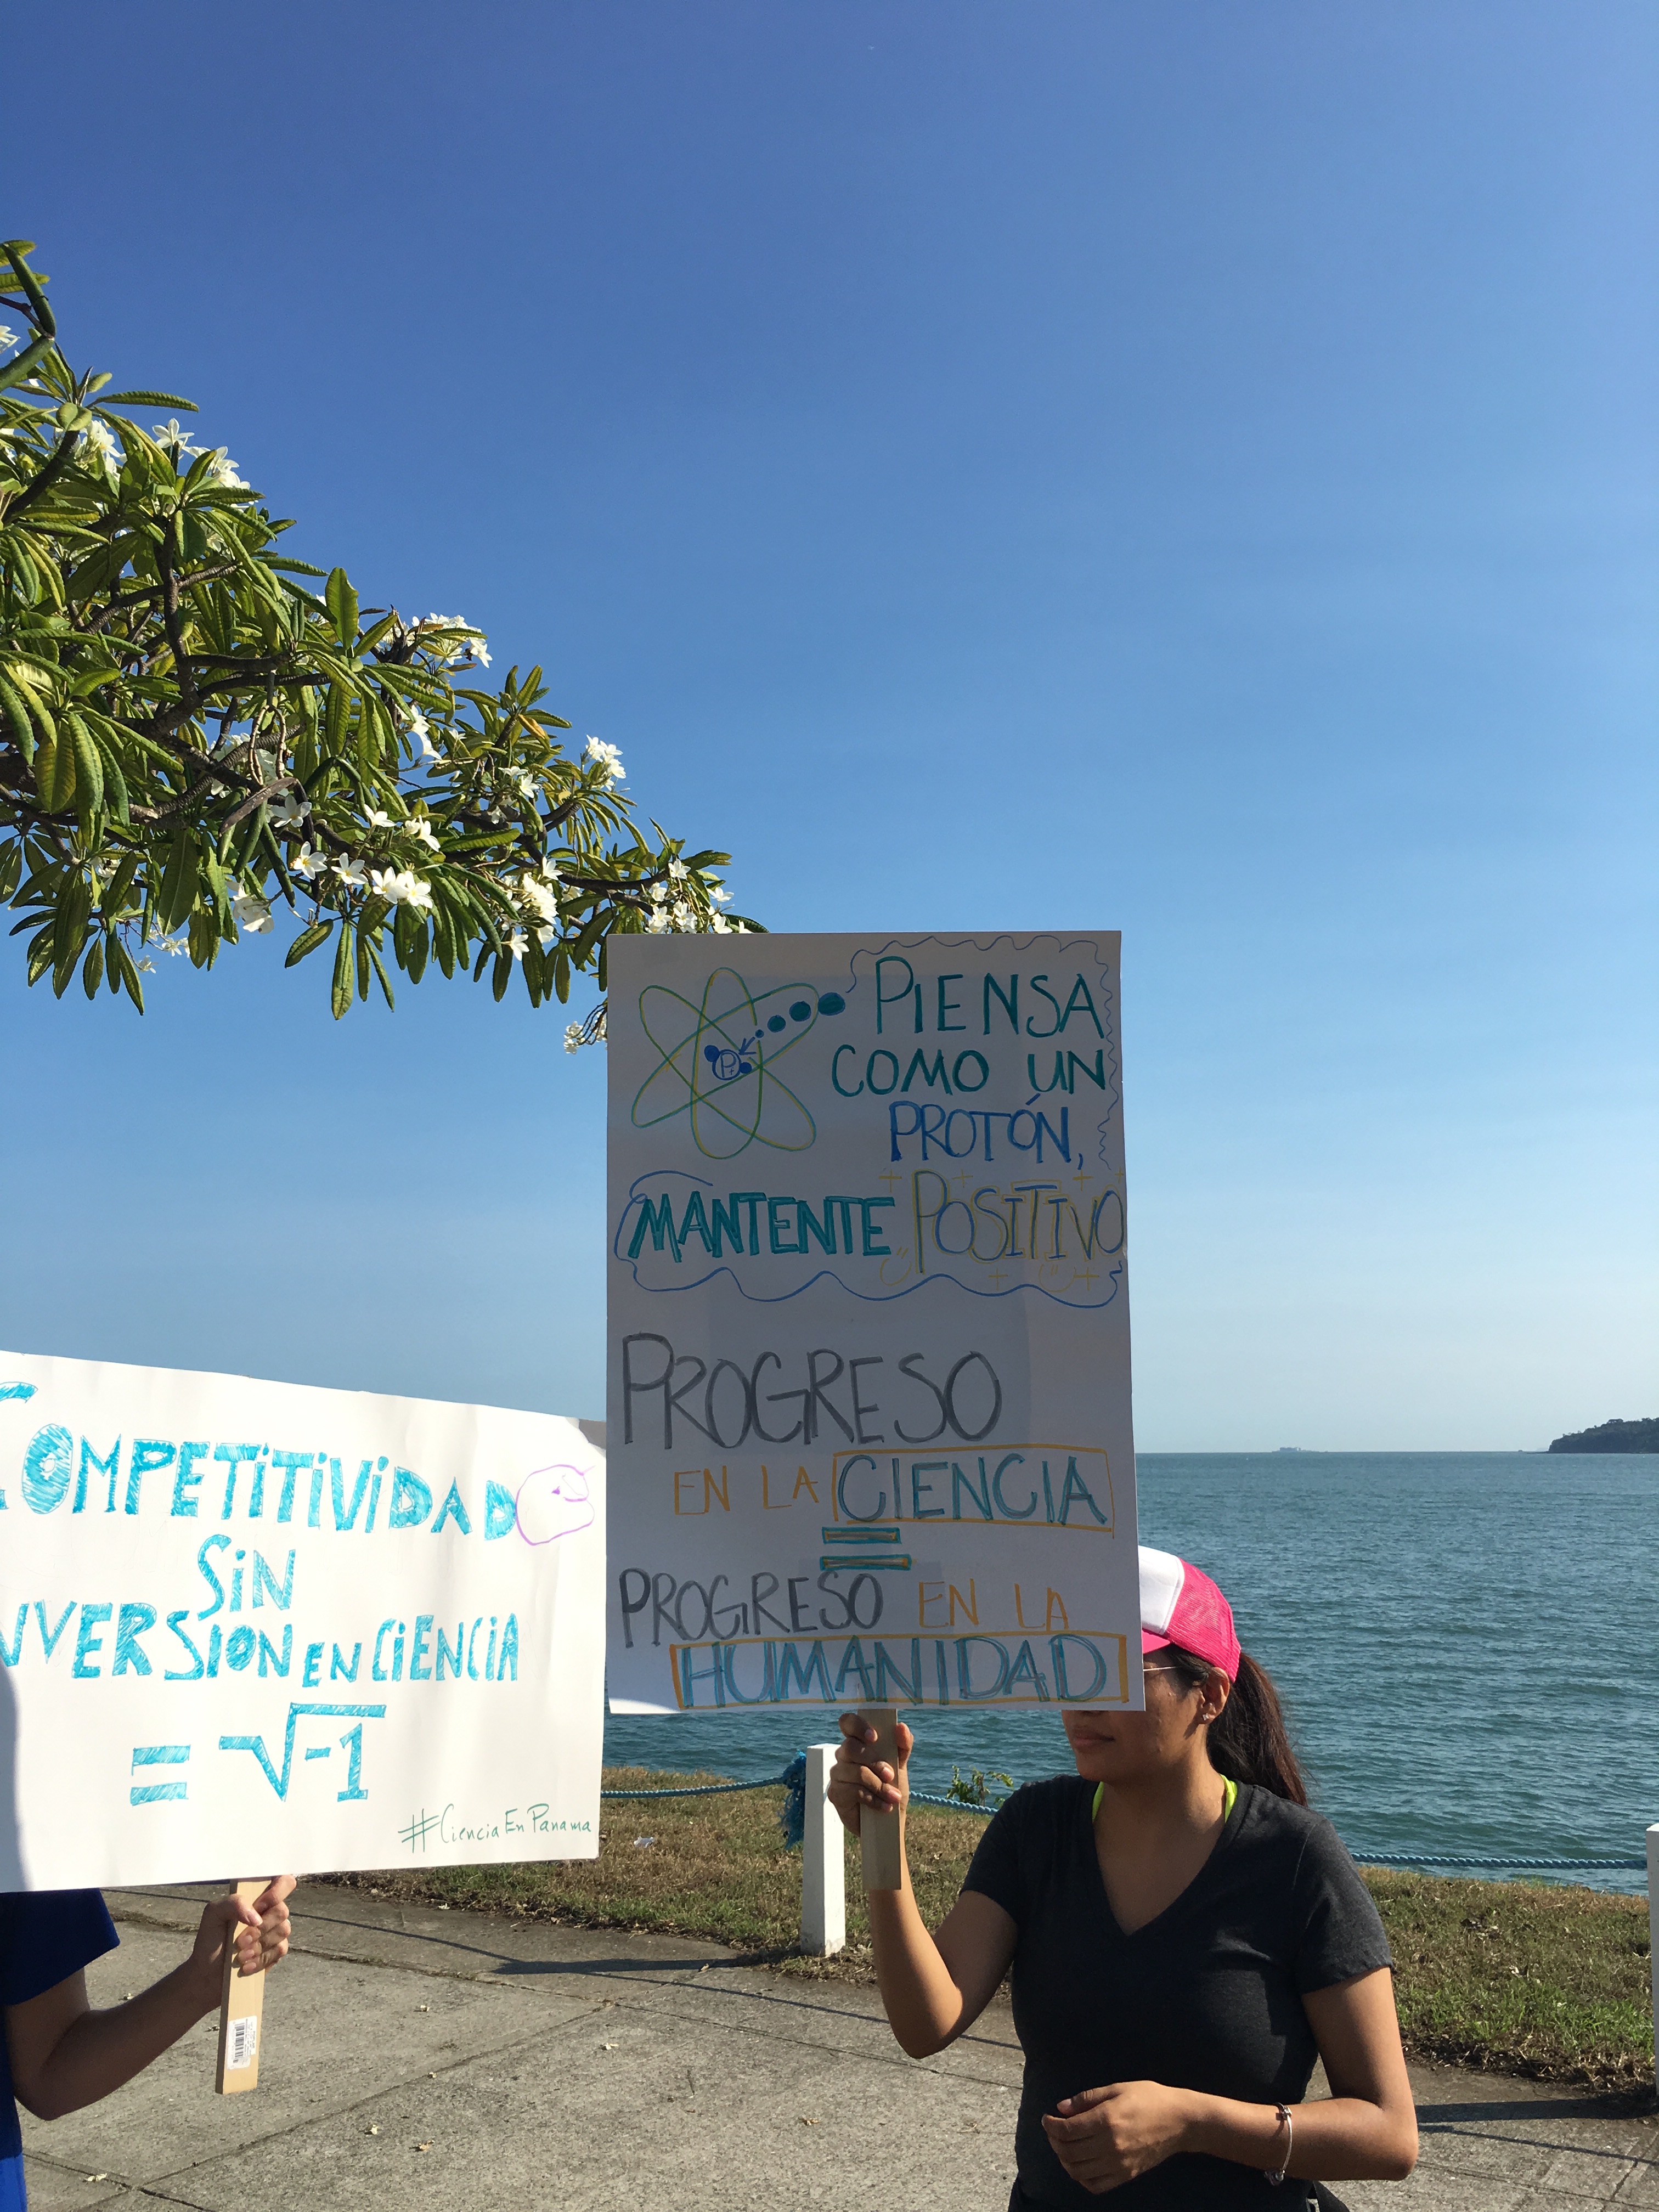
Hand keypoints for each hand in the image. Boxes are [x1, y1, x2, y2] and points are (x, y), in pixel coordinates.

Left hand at [187, 1877, 295, 2006]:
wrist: (208, 1974)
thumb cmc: (210, 1940)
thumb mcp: (213, 1914)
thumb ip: (234, 1903)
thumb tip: (256, 1917)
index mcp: (256, 1897)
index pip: (283, 1881)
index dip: (277, 1891)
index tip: (260, 1906)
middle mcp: (269, 1911)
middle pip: (282, 1910)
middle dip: (261, 1929)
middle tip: (240, 1941)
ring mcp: (274, 1931)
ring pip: (283, 1931)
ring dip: (259, 1946)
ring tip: (240, 1956)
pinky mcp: (276, 1951)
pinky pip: (280, 1950)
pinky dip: (261, 1959)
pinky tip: (246, 1966)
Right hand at [827, 1711, 911, 1835]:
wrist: (889, 1820)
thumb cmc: (892, 1786)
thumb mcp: (901, 1764)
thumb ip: (903, 1745)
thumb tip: (901, 1726)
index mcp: (858, 1742)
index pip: (847, 1722)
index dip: (857, 1725)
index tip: (874, 1737)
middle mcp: (843, 1755)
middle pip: (850, 1747)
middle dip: (874, 1762)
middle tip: (890, 1775)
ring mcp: (837, 1774)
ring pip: (855, 1772)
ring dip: (878, 1785)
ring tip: (893, 1797)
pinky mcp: (835, 1794)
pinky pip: (853, 1791)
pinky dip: (873, 1799)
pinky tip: (884, 1807)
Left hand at [1040, 2081, 1194, 2193]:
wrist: (1179, 2121)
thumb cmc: (1148, 2098)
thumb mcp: (1117, 2088)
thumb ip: (1086, 2099)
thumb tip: (1061, 2108)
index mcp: (1107, 2120)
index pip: (1067, 2130)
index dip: (1051, 2125)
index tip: (1047, 2118)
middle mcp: (1110, 2145)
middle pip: (1069, 2152)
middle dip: (1054, 2141)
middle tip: (1053, 2131)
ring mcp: (1118, 2164)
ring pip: (1078, 2171)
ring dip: (1064, 2160)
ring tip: (1063, 2146)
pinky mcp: (1126, 2176)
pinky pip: (1095, 2185)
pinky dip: (1081, 2177)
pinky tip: (1080, 2163)